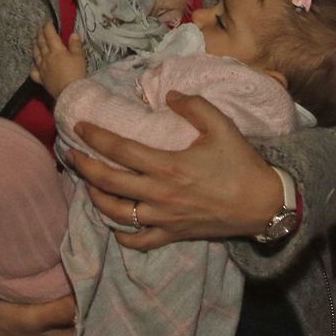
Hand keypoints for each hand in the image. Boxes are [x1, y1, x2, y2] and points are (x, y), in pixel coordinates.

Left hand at [30, 23, 86, 98]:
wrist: (70, 92)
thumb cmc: (76, 73)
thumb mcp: (79, 57)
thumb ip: (75, 45)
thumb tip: (73, 34)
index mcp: (56, 50)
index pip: (50, 34)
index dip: (48, 26)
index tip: (48, 21)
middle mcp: (46, 57)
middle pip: (41, 43)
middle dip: (40, 34)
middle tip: (39, 28)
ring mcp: (42, 68)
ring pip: (36, 54)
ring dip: (35, 46)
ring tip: (35, 41)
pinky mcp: (41, 79)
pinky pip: (34, 71)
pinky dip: (34, 66)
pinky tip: (35, 65)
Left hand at [66, 92, 282, 251]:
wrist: (264, 204)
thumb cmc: (242, 164)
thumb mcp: (222, 125)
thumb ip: (193, 105)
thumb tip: (168, 95)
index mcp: (167, 165)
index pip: (119, 150)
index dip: (95, 137)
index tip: (79, 126)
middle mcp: (159, 194)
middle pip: (108, 182)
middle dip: (83, 167)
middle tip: (70, 154)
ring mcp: (164, 218)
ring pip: (116, 214)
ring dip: (96, 198)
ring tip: (87, 184)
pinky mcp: (173, 235)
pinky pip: (138, 241)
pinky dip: (121, 234)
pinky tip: (114, 223)